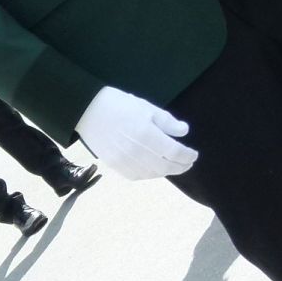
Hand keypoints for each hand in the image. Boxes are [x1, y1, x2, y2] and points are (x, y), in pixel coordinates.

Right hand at [74, 86, 196, 180]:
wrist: (87, 111)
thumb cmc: (119, 104)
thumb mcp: (146, 107)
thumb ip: (167, 121)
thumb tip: (183, 132)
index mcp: (146, 133)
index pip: (174, 151)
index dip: (187, 155)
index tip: (194, 154)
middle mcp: (136, 151)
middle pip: (165, 166)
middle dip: (180, 167)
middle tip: (187, 164)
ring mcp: (124, 160)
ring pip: (152, 174)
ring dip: (165, 172)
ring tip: (171, 166)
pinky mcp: (114, 165)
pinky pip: (136, 176)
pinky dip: (149, 175)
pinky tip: (153, 169)